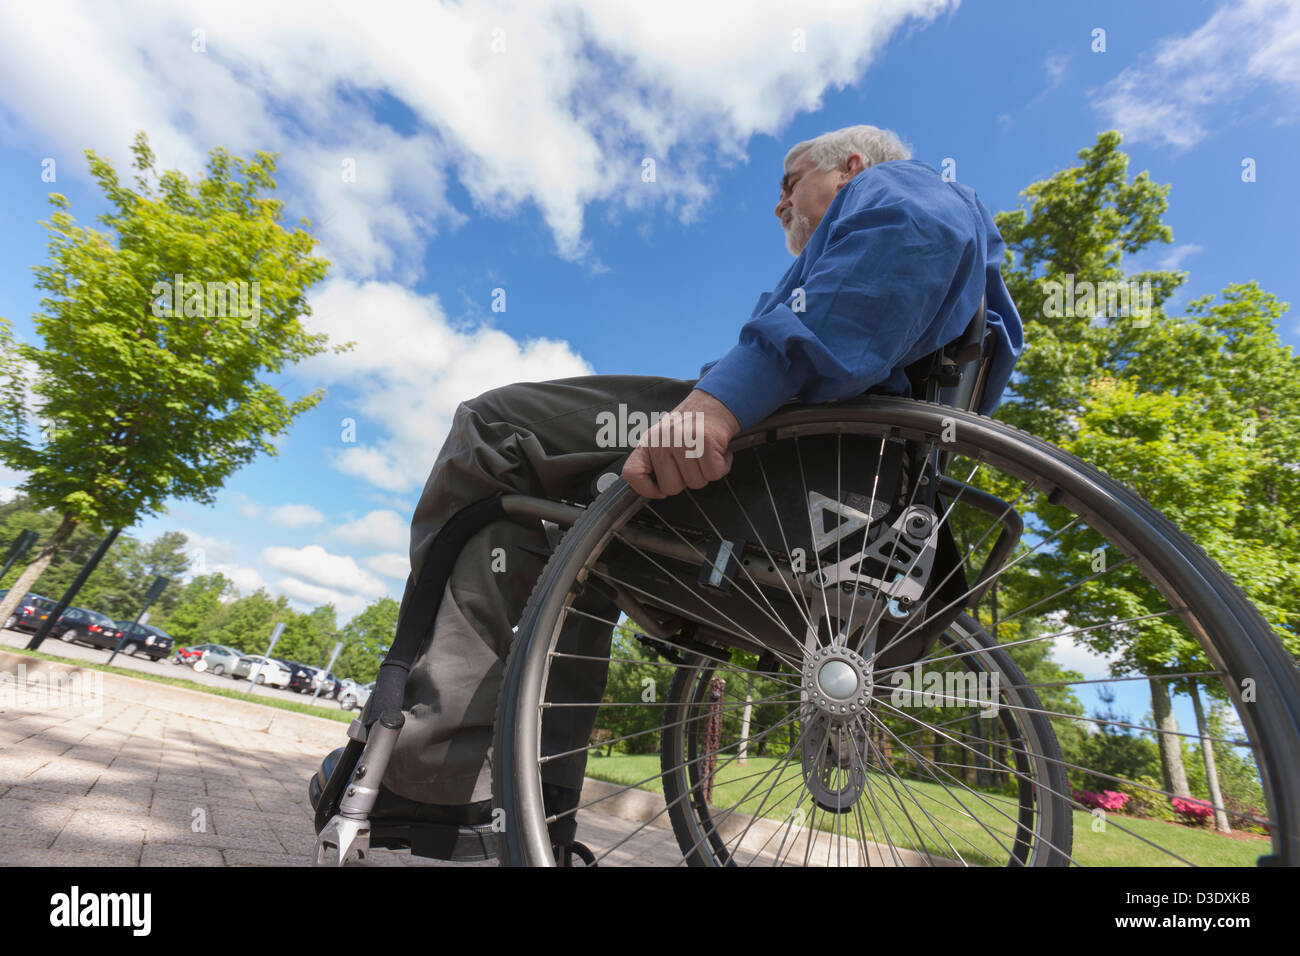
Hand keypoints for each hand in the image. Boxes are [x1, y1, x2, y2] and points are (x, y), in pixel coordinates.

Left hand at [622, 389, 740, 497]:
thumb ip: (656, 462)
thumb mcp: (664, 440)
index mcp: (648, 441)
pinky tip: (718, 453)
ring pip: (695, 483)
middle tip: (693, 462)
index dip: (646, 489)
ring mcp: (683, 439)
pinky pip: (713, 473)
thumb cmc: (692, 426)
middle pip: (671, 487)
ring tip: (706, 454)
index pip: (632, 473)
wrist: (716, 402)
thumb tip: (657, 490)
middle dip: (687, 480)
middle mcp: (662, 439)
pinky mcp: (705, 441)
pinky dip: (722, 467)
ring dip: (706, 473)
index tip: (660, 491)